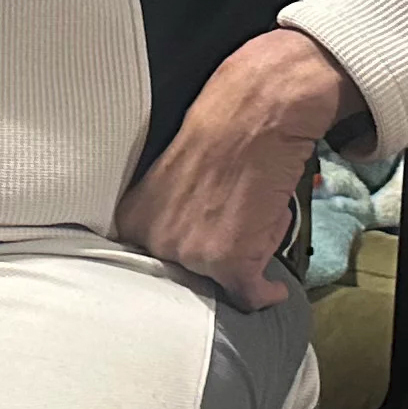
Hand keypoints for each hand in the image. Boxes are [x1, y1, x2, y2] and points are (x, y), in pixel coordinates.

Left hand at [115, 29, 362, 309]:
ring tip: (255, 223)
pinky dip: (266, 293)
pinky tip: (273, 288)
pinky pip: (250, 296)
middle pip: (187, 274)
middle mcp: (156, 241)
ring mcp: (192, 255)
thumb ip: (167, 212)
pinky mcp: (230, 263)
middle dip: (212, 258)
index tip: (200, 248)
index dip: (181, 254)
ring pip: (222, 280)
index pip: (149, 258)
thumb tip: (184, 235)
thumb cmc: (219, 129)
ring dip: (243, 260)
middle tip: (235, 231)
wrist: (256, 112)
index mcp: (134, 218)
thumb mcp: (170, 175)